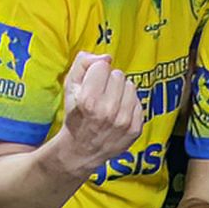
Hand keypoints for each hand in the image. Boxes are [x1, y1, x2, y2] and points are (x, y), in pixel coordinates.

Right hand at [59, 51, 143, 167]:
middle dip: (108, 82)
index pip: (102, 66)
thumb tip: (106, 57)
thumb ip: (82, 64)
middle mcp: (108, 112)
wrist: (81, 150)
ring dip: (120, 91)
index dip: (95, 73)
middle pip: (118, 75)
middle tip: (100, 95)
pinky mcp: (135, 129)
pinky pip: (138, 101)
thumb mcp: (70, 87)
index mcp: (89, 101)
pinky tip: (118, 113)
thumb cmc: (75, 116)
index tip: (90, 84)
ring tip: (109, 103)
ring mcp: (124, 122)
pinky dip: (129, 104)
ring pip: (130, 86)